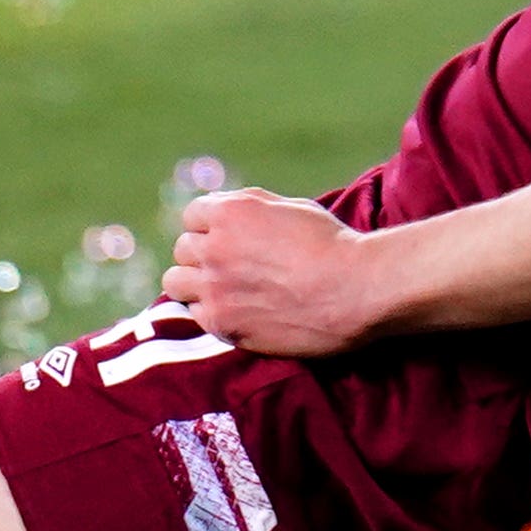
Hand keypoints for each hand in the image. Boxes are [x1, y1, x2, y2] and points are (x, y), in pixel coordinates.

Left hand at [161, 187, 378, 356]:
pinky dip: (208, 312)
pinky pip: (194, 315)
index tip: (227, 239)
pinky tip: (233, 311)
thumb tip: (226, 211)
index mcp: (230, 212)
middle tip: (229, 267)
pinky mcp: (222, 324)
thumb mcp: (290, 207)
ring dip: (194, 283)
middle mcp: (214, 247)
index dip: (211, 226)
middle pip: (183, 249)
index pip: (193, 215)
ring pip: (175, 282)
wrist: (355, 290)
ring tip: (220, 290)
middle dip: (202, 255)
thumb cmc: (331, 244)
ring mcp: (214, 288)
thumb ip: (249, 208)